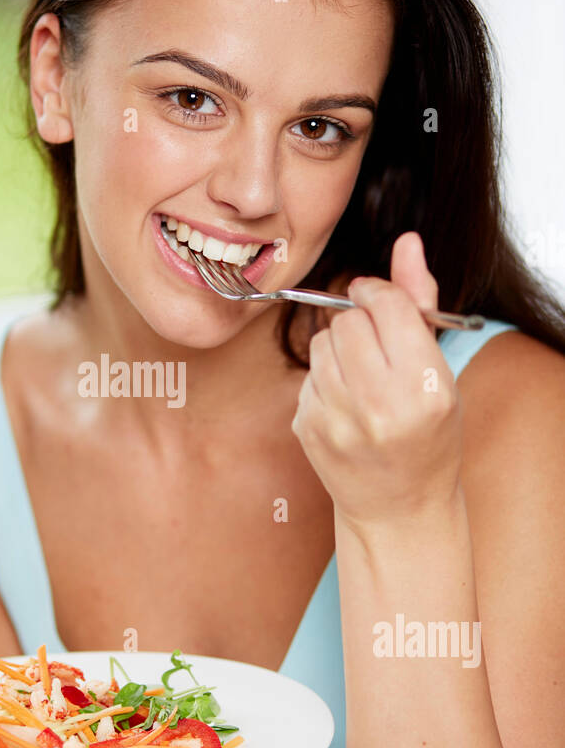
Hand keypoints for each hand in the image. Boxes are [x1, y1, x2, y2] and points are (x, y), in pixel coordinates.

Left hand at [291, 231, 461, 531]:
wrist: (398, 506)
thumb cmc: (427, 433)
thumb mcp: (439, 372)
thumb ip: (421, 303)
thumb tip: (406, 241)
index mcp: (423, 387)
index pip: (387, 305)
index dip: (376, 291)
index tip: (374, 296)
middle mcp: (380, 406)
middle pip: (347, 322)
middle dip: (358, 322)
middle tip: (373, 346)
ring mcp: (338, 421)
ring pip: (321, 344)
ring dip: (338, 349)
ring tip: (361, 379)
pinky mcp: (307, 429)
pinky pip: (307, 375)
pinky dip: (324, 380)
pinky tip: (345, 406)